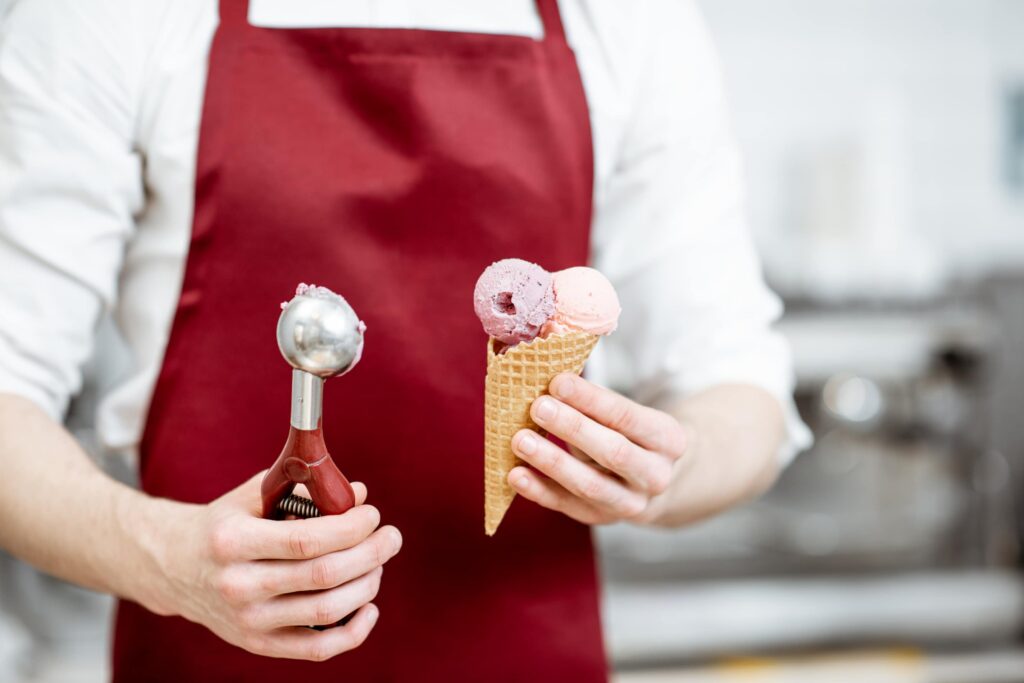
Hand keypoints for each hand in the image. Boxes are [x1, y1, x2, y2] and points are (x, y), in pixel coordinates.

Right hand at [142, 473, 401, 660]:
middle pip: (323, 577)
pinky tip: (368, 604)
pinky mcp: (258, 645)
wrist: (173, 567)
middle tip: (391, 537)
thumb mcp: (253, 495)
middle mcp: (238, 586)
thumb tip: (358, 494)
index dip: (350, 528)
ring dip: (367, 585)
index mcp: (233, 542)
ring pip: (327, 612)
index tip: (372, 514)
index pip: (306, 540)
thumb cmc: (224, 523)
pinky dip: (353, 631)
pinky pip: (317, 649)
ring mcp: (248, 621)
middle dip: (370, 554)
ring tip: (378, 562)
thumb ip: (305, 489)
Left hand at [508, 373, 687, 524]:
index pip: (627, 417)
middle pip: (613, 452)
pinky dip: (539, 491)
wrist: (654, 481)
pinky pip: (568, 506)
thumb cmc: (632, 436)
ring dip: (552, 462)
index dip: (591, 400)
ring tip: (520, 440)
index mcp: (669, 439)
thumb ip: (595, 402)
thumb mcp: (629, 416)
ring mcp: (631, 503)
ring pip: (590, 485)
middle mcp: (656, 475)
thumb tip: (547, 377)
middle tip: (538, 407)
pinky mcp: (602, 519)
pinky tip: (516, 475)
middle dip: (573, 428)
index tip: (557, 382)